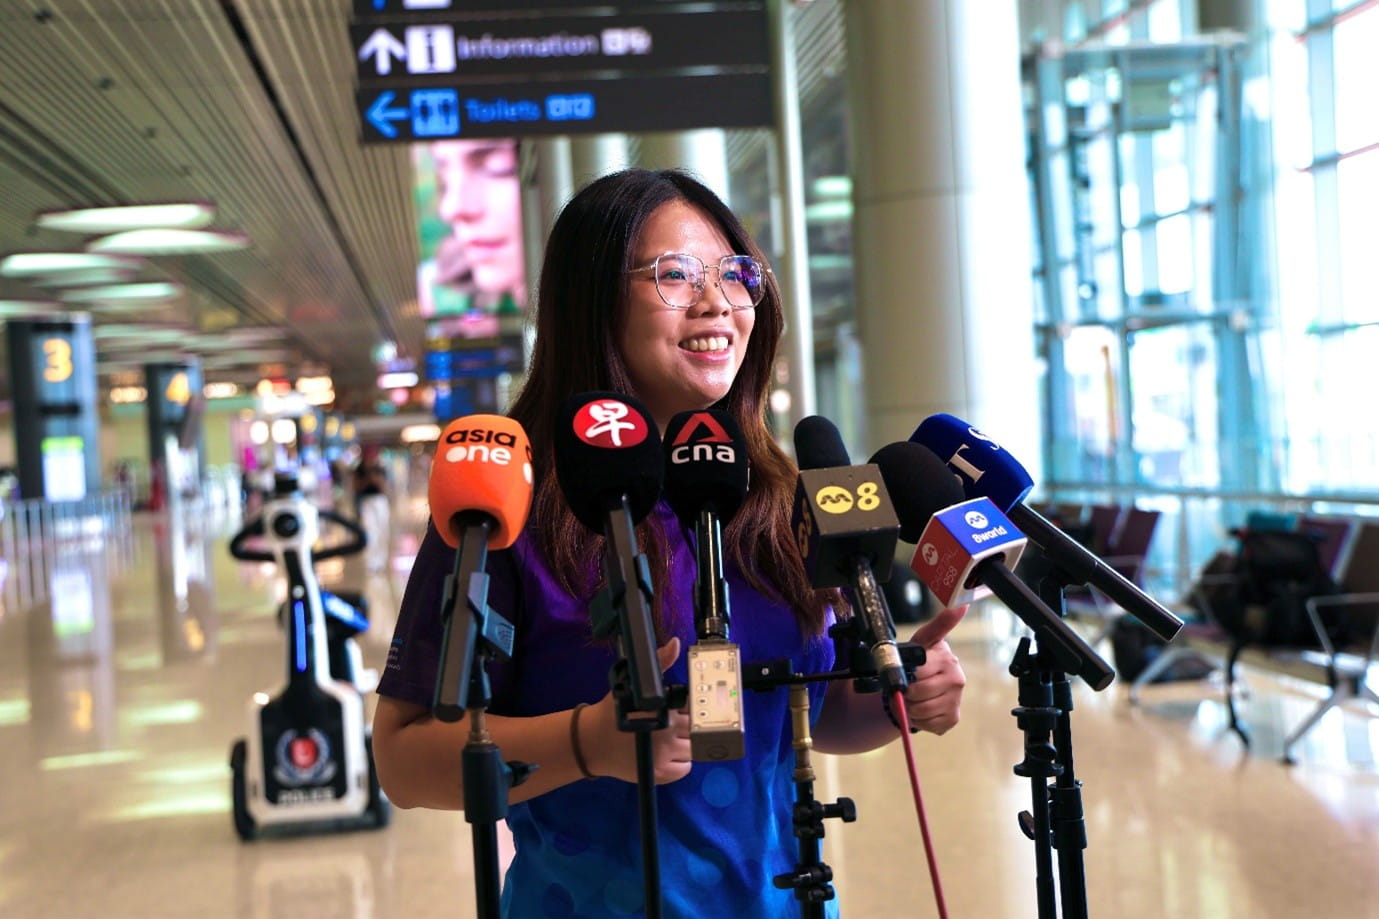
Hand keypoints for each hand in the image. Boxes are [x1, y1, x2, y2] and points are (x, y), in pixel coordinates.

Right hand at [584, 637, 691, 784]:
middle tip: (669, 723)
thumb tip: (675, 643)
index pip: (694, 704)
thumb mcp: (633, 682)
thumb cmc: (614, 710)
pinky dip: (681, 761)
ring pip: (694, 748)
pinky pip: (686, 767)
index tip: (678, 707)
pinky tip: (667, 753)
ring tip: (667, 738)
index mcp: (663, 707)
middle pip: (697, 727)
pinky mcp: (662, 774)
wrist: (592, 742)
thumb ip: (658, 662)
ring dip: (686, 743)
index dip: (689, 705)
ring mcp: (665, 755)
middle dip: (688, 724)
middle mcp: (667, 731)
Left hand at [900, 606, 967, 734]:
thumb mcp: (922, 641)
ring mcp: (956, 700)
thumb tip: (962, 605)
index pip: (918, 672)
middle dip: (906, 693)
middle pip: (918, 693)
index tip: (907, 673)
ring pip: (921, 710)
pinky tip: (921, 708)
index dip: (906, 676)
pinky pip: (927, 724)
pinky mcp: (953, 718)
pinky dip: (919, 720)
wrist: (922, 684)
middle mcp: (957, 679)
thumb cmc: (920, 660)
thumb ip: (938, 625)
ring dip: (909, 707)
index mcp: (947, 659)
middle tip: (905, 688)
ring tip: (911, 698)